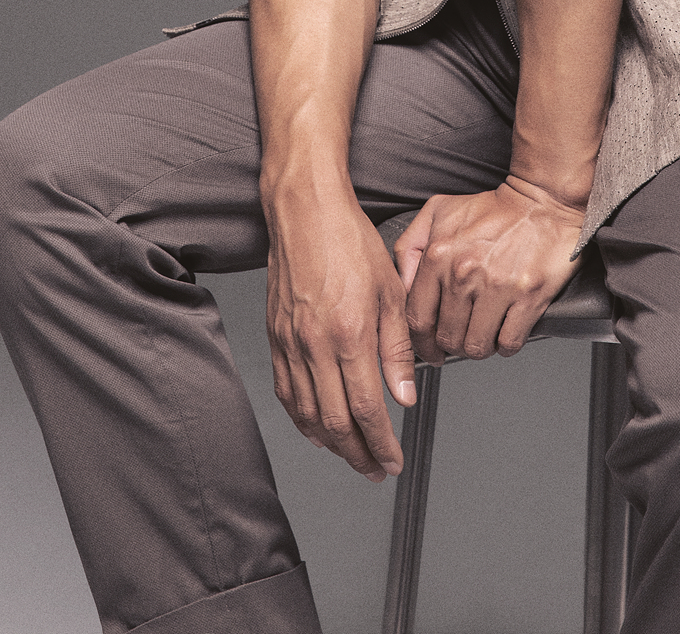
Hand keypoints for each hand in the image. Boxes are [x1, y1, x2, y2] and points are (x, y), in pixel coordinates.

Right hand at [264, 185, 417, 481]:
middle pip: (334, 422)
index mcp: (349, 333)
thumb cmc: (348, 240)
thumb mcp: (391, 290)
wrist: (306, 210)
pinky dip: (301, 419)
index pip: (365, 409)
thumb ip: (398, 348)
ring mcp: (290, 343)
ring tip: (351, 455)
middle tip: (376, 469)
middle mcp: (315, 344)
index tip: (393, 460)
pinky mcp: (274, 337)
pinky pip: (286, 392)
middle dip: (357, 455)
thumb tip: (404, 394)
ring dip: (330, 444)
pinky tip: (315, 427)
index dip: (381, 443)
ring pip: (306, 414)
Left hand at [394, 176, 584, 362]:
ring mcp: (498, 286)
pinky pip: (509, 342)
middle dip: (452, 346)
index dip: (421, 343)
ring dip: (478, 348)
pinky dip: (505, 346)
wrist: (542, 201)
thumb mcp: (437, 212)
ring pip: (476, 346)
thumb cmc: (492, 209)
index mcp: (438, 254)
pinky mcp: (528, 296)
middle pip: (447, 337)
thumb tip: (402, 286)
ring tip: (483, 335)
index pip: (418, 319)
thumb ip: (409, 247)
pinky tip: (504, 331)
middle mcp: (464, 272)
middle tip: (460, 339)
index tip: (429, 349)